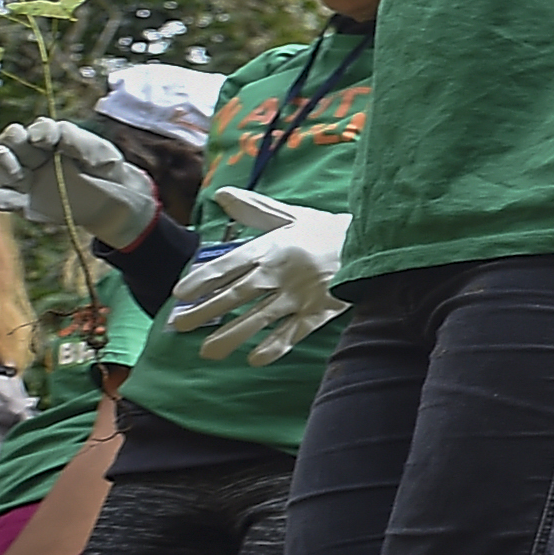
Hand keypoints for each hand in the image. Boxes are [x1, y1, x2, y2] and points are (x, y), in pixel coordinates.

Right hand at [0, 115, 156, 246]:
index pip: (37, 129)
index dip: (41, 131)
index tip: (52, 139)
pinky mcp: (22, 202)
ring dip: (2, 162)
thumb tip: (52, 133)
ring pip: (2, 166)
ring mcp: (25, 178)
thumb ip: (78, 140)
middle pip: (11, 141)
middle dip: (15, 139)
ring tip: (3, 158)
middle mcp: (32, 155)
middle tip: (32, 147)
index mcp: (50, 139)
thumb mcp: (101, 153)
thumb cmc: (107, 171)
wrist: (118, 202)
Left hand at [167, 185, 350, 362]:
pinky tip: (255, 359)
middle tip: (179, 326)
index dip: (202, 278)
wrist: (374, 242)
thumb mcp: (290, 215)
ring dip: (232, 335)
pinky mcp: (320, 311)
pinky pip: (294, 332)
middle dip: (206, 311)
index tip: (180, 293)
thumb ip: (254, 209)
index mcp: (270, 247)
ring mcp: (299, 294)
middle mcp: (279, 272)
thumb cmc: (327, 231)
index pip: (228, 264)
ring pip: (259, 317)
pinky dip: (275, 346)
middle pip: (236, 294)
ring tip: (207, 351)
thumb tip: (221, 195)